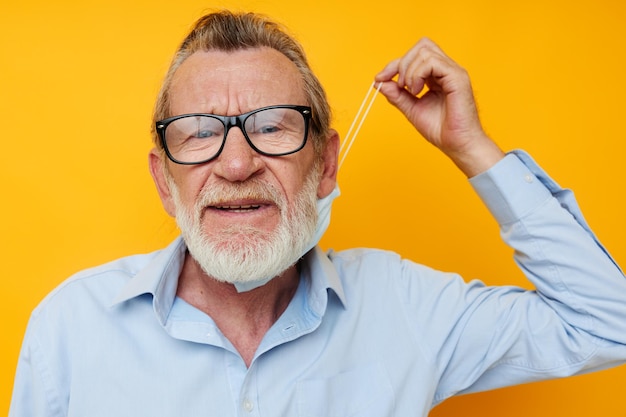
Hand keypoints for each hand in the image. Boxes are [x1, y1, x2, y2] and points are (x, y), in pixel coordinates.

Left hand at [375, 38, 503, 176]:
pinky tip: (417, 90)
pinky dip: (418, 73)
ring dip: (409, 71)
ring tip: (411, 91)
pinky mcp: (457, 77)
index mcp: (437, 75)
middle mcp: (446, 69)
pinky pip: (432, 62)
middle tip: (399, 86)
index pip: (415, 55)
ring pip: (425, 51)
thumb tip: (379, 82)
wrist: (457, 145)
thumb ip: (397, 95)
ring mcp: (453, 71)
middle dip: (402, 63)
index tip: (379, 78)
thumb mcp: (412, 109)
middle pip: (421, 46)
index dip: (394, 64)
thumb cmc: (440, 129)